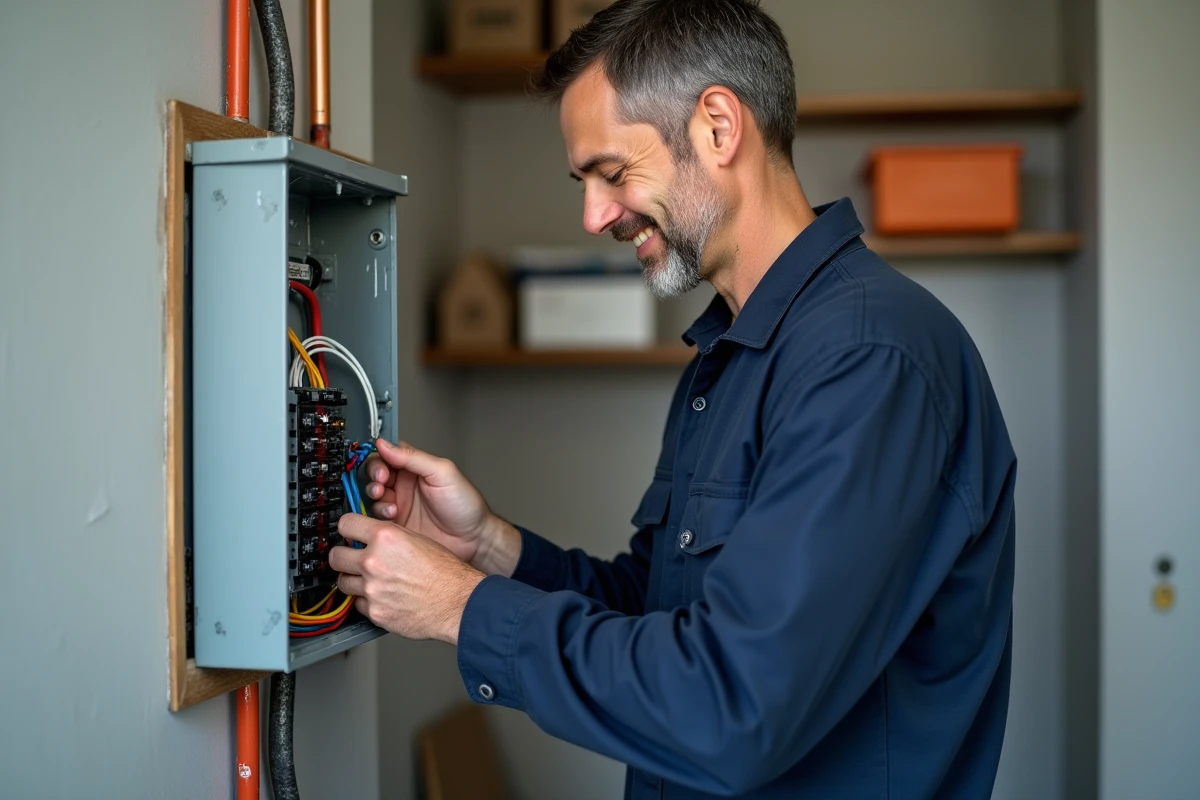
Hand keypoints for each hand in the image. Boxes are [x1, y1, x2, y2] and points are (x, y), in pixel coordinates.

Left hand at [330, 513, 483, 643]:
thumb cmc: (446, 572)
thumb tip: (371, 537)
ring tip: (371, 580)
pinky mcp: (375, 612)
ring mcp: (372, 589)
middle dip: (343, 556)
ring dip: (354, 580)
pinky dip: (368, 601)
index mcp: (386, 537)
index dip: (347, 528)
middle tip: (352, 559)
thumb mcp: (418, 539)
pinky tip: (383, 597)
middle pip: (335, 556)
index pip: (345, 524)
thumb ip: (389, 537)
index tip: (348, 533)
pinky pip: (358, 604)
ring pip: (343, 582)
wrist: (458, 602)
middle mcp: (374, 561)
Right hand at [364, 439, 518, 574]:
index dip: (379, 461)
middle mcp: (403, 484)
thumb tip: (384, 444)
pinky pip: (376, 518)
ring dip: (375, 498)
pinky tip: (393, 517)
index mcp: (414, 468)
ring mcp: (398, 505)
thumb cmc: (464, 504)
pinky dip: (379, 516)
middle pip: (374, 475)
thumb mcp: (442, 473)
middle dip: (373, 480)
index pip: (386, 456)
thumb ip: (413, 458)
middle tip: (381, 487)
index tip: (382, 471)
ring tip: (391, 506)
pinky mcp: (395, 525)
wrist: (472, 539)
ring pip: (372, 496)